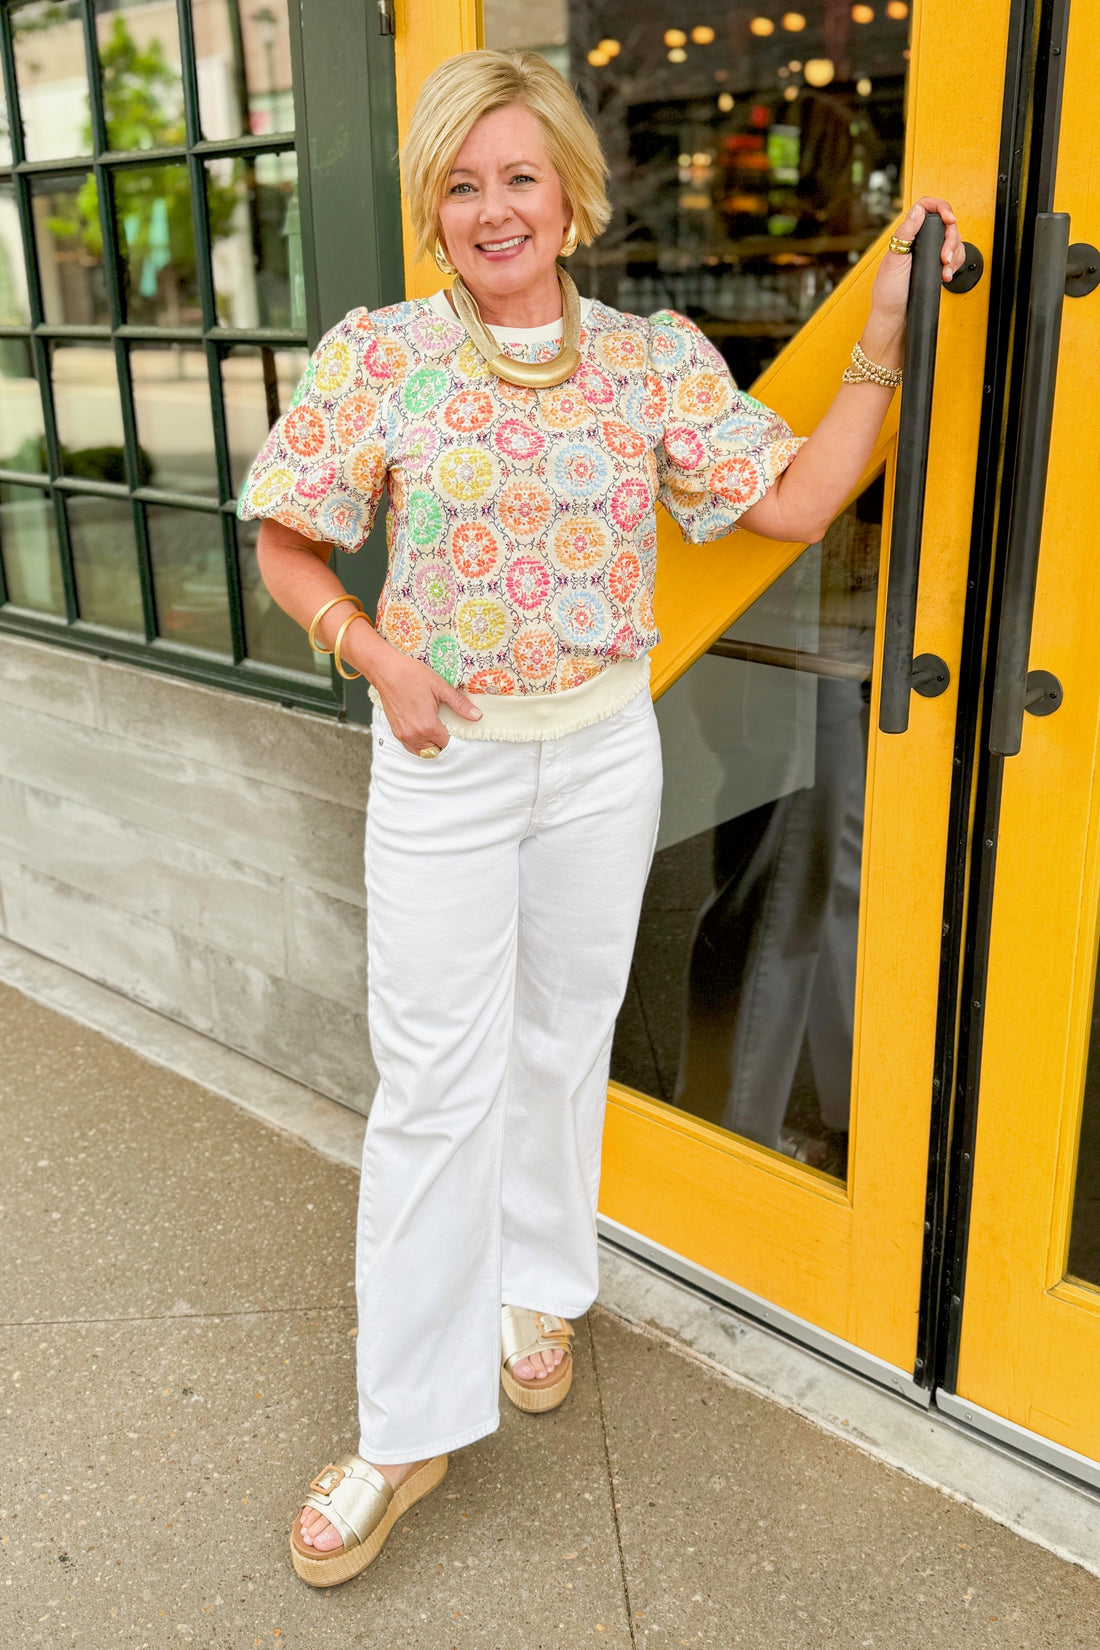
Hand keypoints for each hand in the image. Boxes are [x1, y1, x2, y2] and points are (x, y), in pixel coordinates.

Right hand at [370, 646, 480, 754]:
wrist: (386, 671)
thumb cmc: (411, 675)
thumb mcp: (440, 687)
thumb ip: (459, 705)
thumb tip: (477, 716)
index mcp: (427, 726)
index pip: (446, 744)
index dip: (452, 735)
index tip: (452, 724)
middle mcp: (413, 735)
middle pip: (434, 750)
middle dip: (441, 741)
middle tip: (443, 724)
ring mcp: (402, 735)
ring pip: (421, 751)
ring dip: (429, 743)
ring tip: (432, 725)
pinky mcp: (395, 731)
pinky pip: (410, 746)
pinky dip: (418, 742)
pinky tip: (421, 727)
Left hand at [870, 197, 966, 327]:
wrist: (895, 318)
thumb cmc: (889, 293)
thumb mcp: (894, 259)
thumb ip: (906, 233)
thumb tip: (918, 210)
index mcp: (906, 235)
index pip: (926, 208)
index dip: (941, 208)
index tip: (949, 219)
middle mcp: (918, 242)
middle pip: (946, 225)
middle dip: (950, 240)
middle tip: (944, 258)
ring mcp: (929, 254)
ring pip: (953, 241)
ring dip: (954, 255)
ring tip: (944, 270)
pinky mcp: (936, 267)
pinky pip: (954, 257)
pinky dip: (954, 264)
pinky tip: (946, 275)